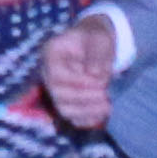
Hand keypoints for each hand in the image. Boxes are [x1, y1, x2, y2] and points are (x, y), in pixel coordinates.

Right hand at [41, 13, 120, 132]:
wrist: (97, 44)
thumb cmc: (96, 38)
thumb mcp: (99, 38)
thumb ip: (96, 54)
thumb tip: (94, 74)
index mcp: (51, 54)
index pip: (57, 75)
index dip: (78, 82)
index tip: (101, 82)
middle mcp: (48, 74)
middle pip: (58, 95)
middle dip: (84, 98)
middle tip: (106, 95)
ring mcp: (57, 90)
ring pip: (64, 110)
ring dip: (86, 111)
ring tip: (108, 107)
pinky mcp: (68, 102)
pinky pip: (74, 118)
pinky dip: (88, 119)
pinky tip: (103, 114)